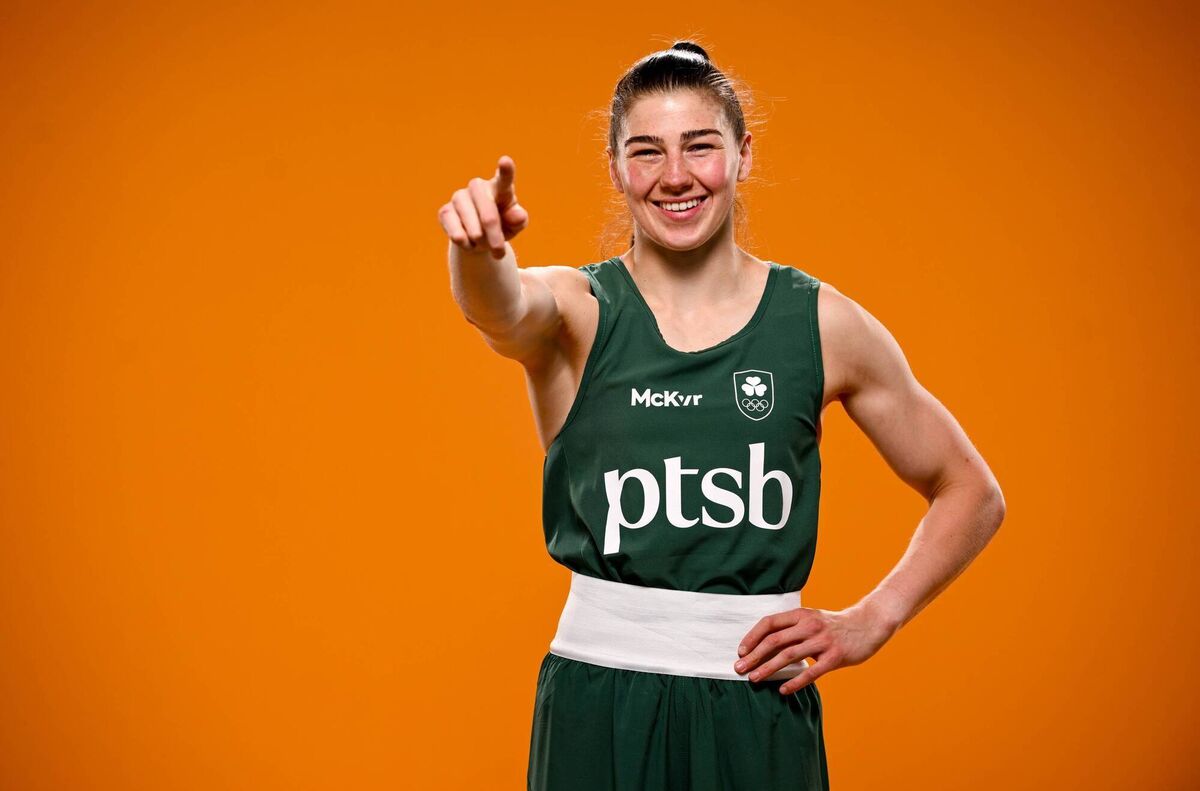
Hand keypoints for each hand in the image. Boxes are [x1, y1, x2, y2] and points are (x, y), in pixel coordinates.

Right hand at [437, 155, 529, 259]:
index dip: (505, 171)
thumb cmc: (502, 226)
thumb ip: (518, 219)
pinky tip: (468, 242)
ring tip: (483, 245)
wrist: (478, 238)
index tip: (505, 161)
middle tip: (500, 253)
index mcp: (500, 187)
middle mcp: (477, 187)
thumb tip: (518, 215)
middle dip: (495, 237)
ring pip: (472, 226)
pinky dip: (465, 243)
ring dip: (480, 242)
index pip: (504, 179)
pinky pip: (456, 232)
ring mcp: (459, 197)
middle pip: (489, 215)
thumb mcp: (514, 225)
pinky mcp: (445, 211)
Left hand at [733, 602, 898, 694]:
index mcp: (801, 614)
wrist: (867, 625)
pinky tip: (783, 690)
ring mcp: (823, 641)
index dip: (752, 637)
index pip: (769, 623)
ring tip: (755, 679)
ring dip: (768, 668)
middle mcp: (809, 625)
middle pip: (775, 641)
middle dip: (754, 656)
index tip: (740, 651)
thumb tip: (764, 647)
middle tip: (739, 669)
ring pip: (789, 656)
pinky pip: (811, 672)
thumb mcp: (811, 620)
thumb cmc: (833, 626)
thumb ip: (791, 630)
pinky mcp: (835, 657)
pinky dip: (795, 682)